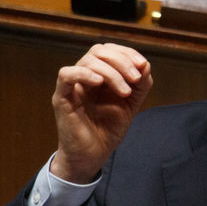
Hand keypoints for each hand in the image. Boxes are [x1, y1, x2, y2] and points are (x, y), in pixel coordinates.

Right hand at [49, 44, 152, 182]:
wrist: (94, 155)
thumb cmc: (108, 129)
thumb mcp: (131, 103)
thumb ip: (140, 84)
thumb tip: (145, 64)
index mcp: (99, 74)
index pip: (109, 50)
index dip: (127, 53)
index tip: (143, 66)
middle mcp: (85, 76)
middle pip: (98, 51)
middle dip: (121, 61)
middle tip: (135, 79)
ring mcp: (72, 86)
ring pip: (87, 61)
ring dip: (111, 73)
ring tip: (125, 92)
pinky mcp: (61, 98)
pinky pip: (66, 75)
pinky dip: (84, 73)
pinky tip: (100, 82)